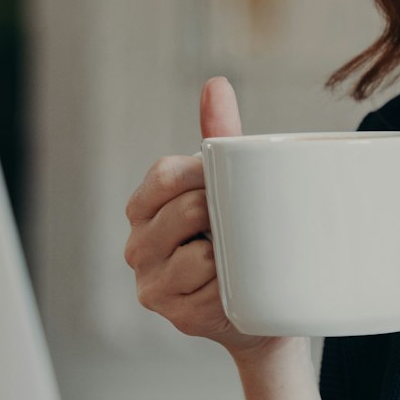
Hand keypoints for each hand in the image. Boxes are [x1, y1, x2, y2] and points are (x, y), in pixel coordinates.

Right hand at [123, 78, 287, 361]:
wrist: (262, 310)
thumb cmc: (239, 238)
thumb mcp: (228, 186)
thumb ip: (219, 138)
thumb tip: (215, 84)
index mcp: (143, 208)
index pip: (164, 176)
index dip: (201, 174)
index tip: (226, 182)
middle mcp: (137, 246)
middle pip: (187, 210)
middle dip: (223, 213)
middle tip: (242, 223)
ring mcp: (152, 285)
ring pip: (201, 253)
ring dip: (231, 252)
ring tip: (239, 257)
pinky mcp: (176, 315)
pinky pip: (212, 288)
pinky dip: (232, 283)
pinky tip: (236, 286)